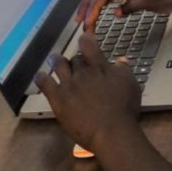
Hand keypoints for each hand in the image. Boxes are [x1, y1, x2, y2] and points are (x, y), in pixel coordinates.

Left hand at [35, 35, 140, 149]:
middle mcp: (83, 72)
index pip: (89, 45)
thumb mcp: (131, 85)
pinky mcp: (58, 99)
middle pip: (75, 59)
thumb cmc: (124, 109)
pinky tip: (40, 76)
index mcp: (101, 67)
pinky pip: (45, 84)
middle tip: (76, 64)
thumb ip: (123, 70)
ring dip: (57, 61)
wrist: (110, 132)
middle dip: (76, 59)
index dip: (85, 40)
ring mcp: (69, 85)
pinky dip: (42, 78)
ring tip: (55, 60)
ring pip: (59, 65)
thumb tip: (120, 60)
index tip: (84, 39)